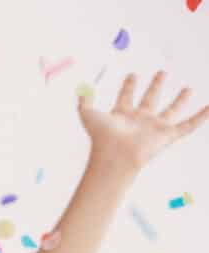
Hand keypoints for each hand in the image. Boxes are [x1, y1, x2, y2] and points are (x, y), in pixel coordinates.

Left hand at [79, 70, 208, 174]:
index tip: (132, 75)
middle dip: (156, 85)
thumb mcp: (87, 115)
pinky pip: (188, 125)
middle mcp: (140, 120)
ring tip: (188, 89)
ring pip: (171, 110)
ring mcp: (154, 128)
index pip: (127, 96)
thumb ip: (83, 102)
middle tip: (162, 72)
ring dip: (180, 99)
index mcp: (122, 115)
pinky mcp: (167, 135)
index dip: (129, 86)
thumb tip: (81, 89)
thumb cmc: (101, 137)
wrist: (114, 155)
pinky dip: (201, 117)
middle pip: (150, 99)